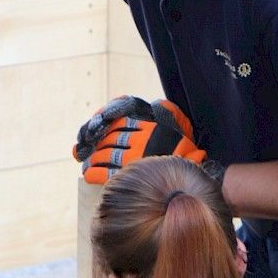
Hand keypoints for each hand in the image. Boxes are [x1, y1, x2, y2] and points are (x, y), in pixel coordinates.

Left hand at [73, 96, 205, 184]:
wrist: (189, 173)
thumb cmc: (184, 148)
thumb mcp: (178, 122)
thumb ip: (166, 110)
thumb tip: (157, 103)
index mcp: (146, 125)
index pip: (118, 120)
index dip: (104, 122)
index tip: (95, 126)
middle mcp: (137, 139)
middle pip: (109, 138)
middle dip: (97, 143)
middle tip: (89, 149)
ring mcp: (132, 156)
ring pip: (105, 154)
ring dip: (93, 158)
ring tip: (88, 162)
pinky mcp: (128, 174)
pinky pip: (104, 172)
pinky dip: (93, 173)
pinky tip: (88, 174)